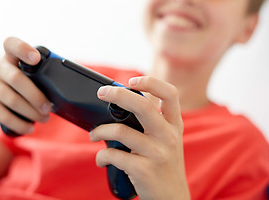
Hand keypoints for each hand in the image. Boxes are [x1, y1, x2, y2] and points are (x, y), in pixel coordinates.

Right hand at [0, 37, 51, 133]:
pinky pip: (4, 115)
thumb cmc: (22, 84)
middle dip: (36, 96)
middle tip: (49, 108)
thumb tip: (66, 87)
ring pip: (12, 100)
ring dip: (31, 112)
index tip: (36, 59)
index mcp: (11, 56)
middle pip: (16, 78)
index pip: (12, 44)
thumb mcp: (30, 74)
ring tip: (45, 118)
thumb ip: (42, 74)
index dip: (23, 49)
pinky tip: (30, 127)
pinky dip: (20, 124)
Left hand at [90, 76, 189, 199]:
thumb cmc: (164, 165)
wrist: (172, 199)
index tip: (131, 81)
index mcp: (174, 125)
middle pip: (143, 105)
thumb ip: (152, 121)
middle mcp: (169, 136)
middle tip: (101, 93)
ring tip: (93, 135)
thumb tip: (122, 102)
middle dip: (117, 95)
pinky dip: (101, 156)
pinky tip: (101, 159)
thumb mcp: (166, 140)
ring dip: (100, 131)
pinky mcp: (144, 170)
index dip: (151, 82)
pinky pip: (114, 155)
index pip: (170, 94)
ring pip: (120, 131)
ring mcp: (158, 153)